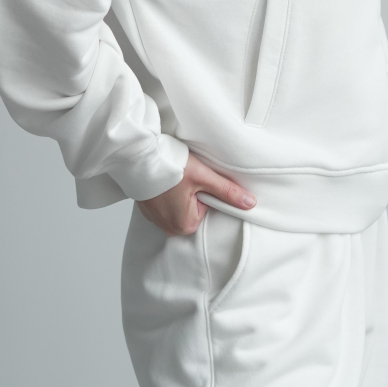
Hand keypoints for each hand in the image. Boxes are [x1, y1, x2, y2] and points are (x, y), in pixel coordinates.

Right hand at [136, 152, 256, 235]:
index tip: (197, 180)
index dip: (205, 191)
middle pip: (194, 209)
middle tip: (186, 178)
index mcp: (185, 225)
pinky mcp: (148, 210)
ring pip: (180, 206)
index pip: (207, 207)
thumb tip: (250, 203)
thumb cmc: (170, 167)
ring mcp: (156, 220)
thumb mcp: (204, 177)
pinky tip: (165, 180)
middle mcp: (169, 228)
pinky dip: (168, 192)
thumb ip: (228, 192)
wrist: (137, 158)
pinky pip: (166, 204)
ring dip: (180, 192)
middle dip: (193, 192)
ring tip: (174, 178)